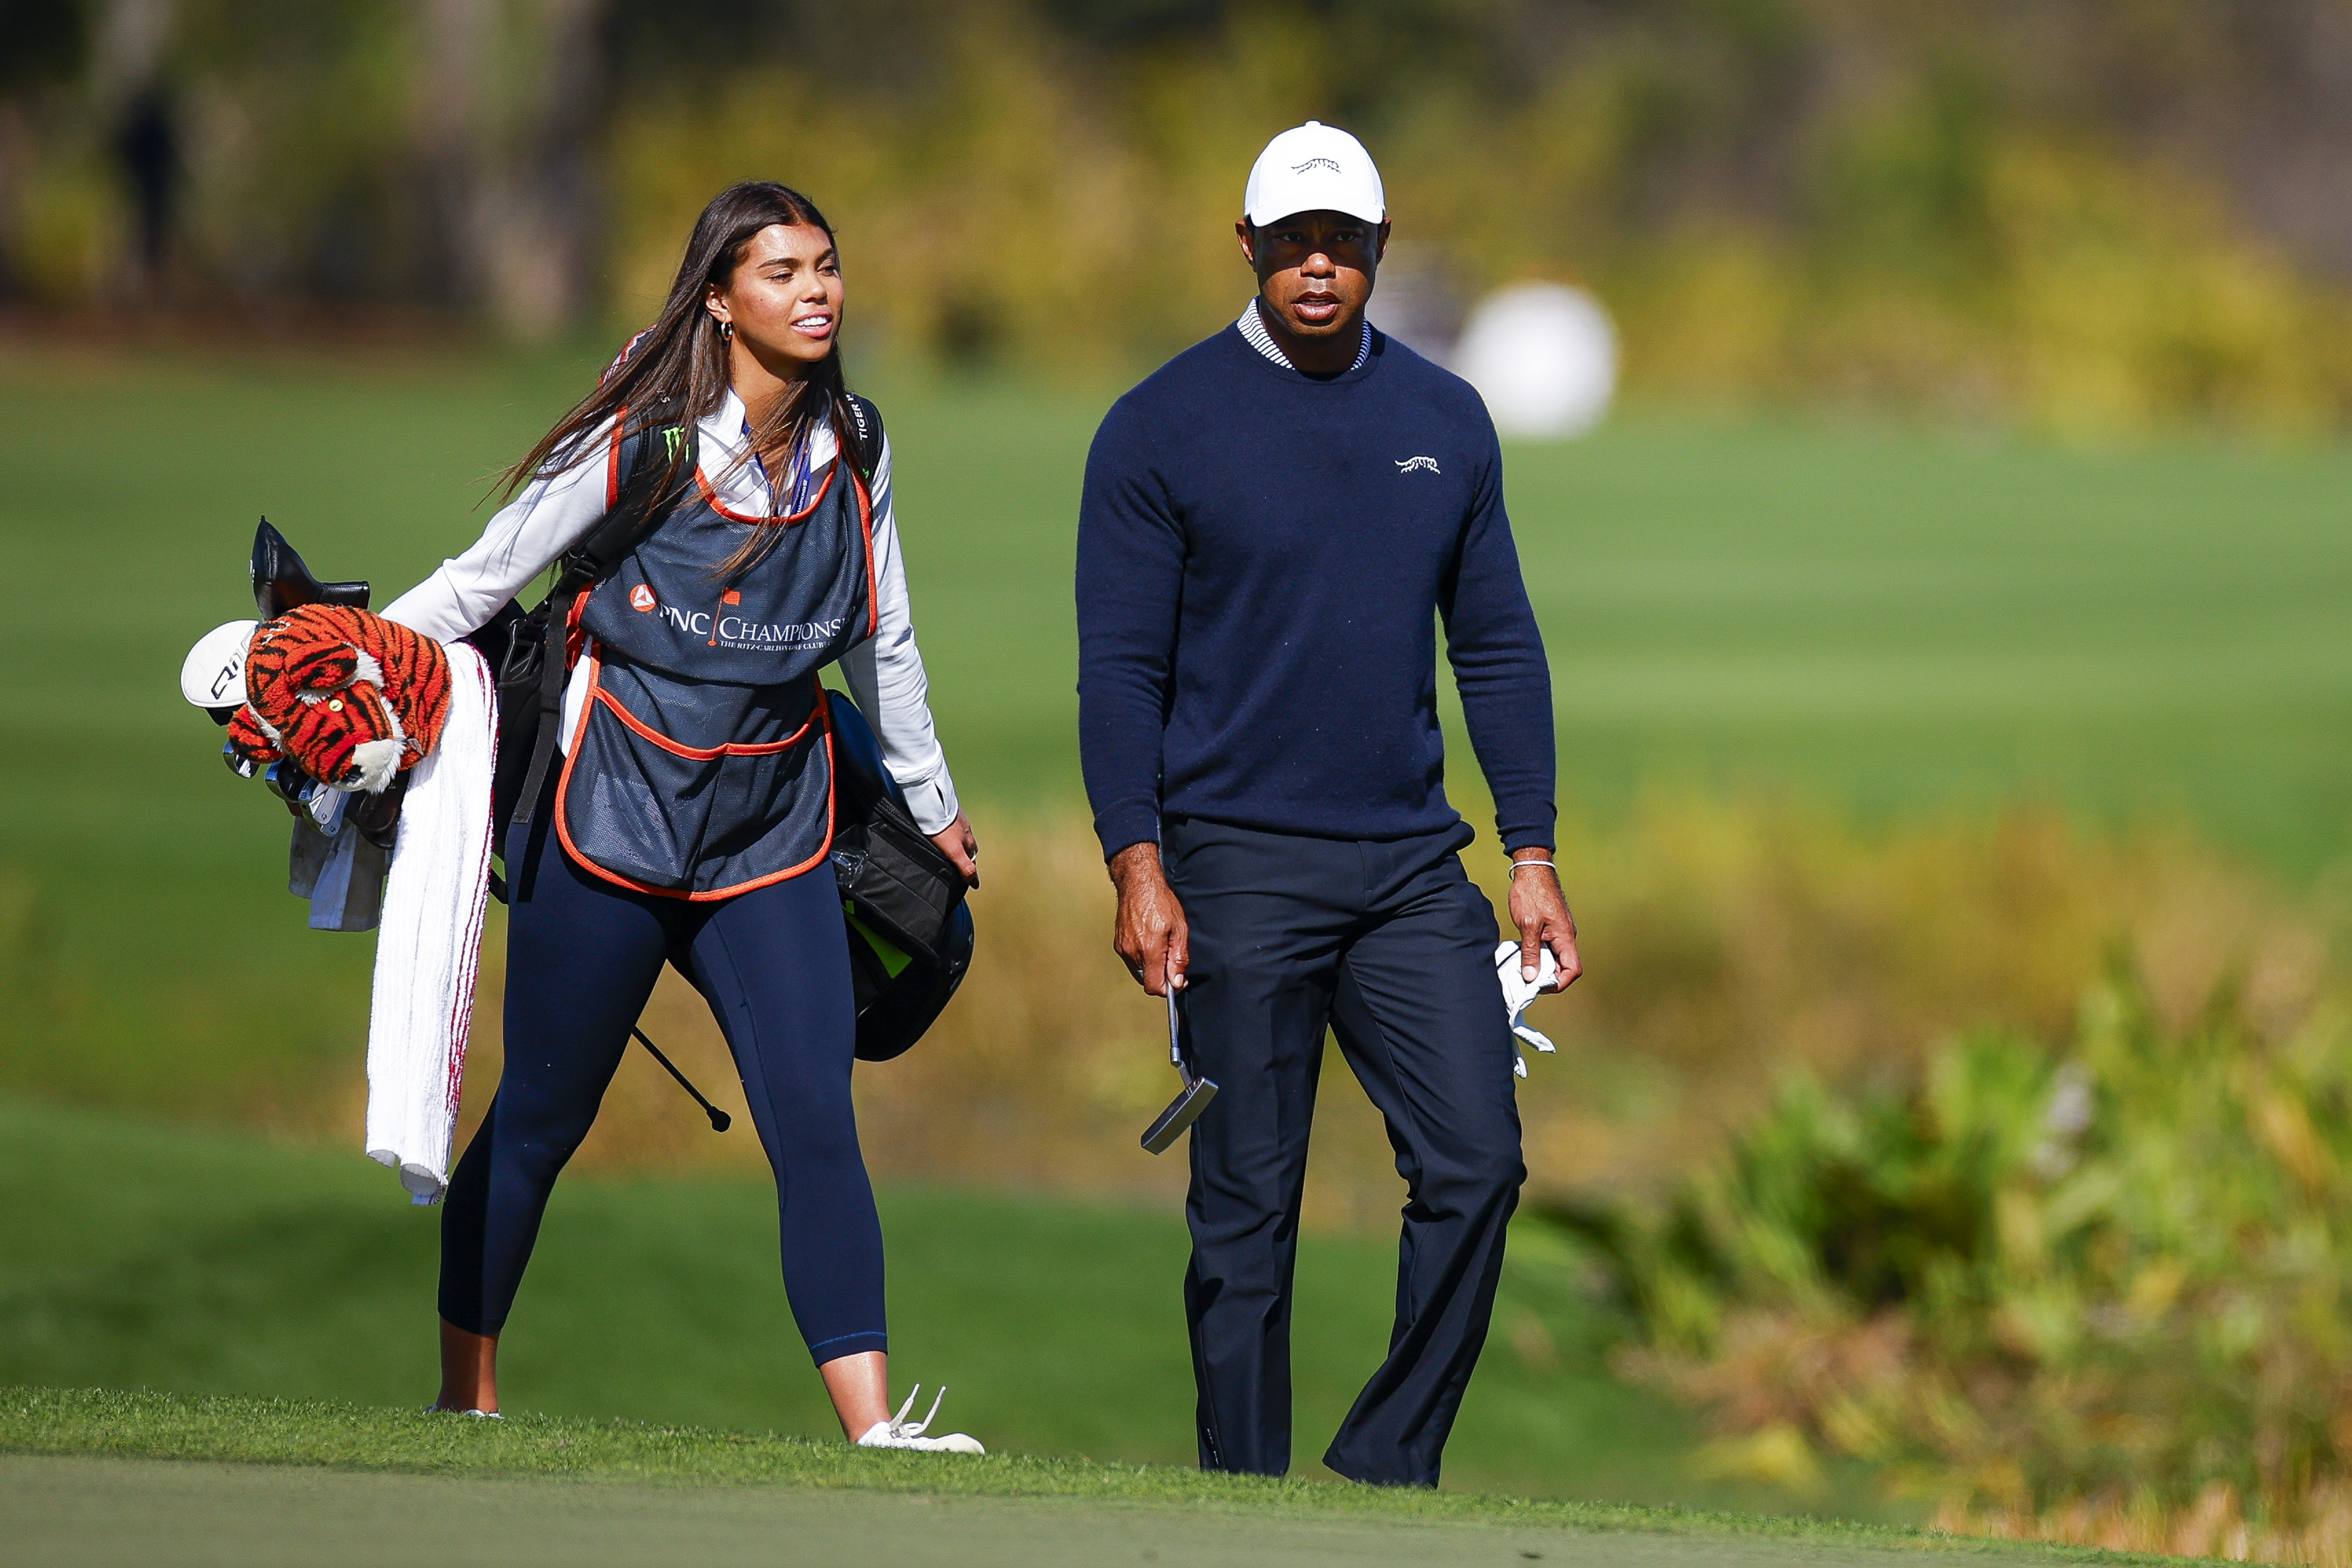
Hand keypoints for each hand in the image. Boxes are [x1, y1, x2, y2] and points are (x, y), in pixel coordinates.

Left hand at [929, 813, 978, 887]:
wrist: (932, 802)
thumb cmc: (941, 828)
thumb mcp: (954, 851)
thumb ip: (965, 867)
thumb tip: (975, 883)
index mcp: (968, 841)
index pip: (972, 861)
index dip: (971, 872)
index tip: (973, 882)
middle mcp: (966, 831)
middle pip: (969, 848)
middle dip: (967, 857)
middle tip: (960, 864)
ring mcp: (959, 820)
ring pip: (962, 835)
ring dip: (960, 843)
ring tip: (952, 848)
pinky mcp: (951, 810)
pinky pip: (954, 824)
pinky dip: (952, 831)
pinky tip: (944, 831)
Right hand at [1108, 842, 1189, 995]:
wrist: (1138, 884)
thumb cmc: (1160, 901)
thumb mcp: (1180, 929)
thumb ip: (1179, 958)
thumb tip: (1177, 981)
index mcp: (1149, 950)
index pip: (1155, 987)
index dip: (1169, 989)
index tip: (1178, 980)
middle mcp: (1132, 952)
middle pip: (1148, 980)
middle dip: (1162, 975)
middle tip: (1172, 956)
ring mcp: (1123, 948)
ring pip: (1140, 970)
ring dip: (1152, 965)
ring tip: (1160, 944)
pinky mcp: (1118, 944)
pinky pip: (1132, 960)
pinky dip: (1142, 957)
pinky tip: (1149, 940)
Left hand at [1507, 849, 1580, 993]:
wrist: (1532, 870)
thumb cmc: (1531, 893)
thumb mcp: (1527, 925)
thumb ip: (1530, 953)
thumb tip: (1531, 977)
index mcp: (1565, 937)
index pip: (1572, 969)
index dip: (1559, 982)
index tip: (1540, 986)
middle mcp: (1566, 936)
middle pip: (1564, 966)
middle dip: (1547, 976)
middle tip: (1527, 979)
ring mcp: (1559, 932)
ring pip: (1555, 957)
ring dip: (1541, 965)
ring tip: (1523, 968)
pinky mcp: (1551, 927)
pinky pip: (1549, 948)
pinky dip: (1538, 954)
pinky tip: (1524, 954)